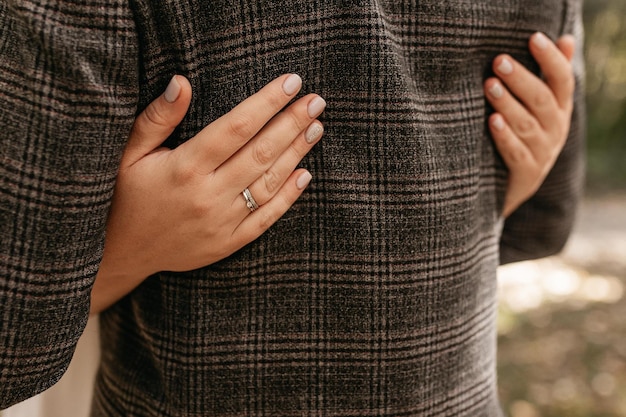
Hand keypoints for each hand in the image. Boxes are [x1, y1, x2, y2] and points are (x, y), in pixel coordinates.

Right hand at [91, 74, 324, 313]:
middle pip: (261, 151)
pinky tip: (305, 174)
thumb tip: (183, 81)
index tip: (292, 82)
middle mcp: (207, 194)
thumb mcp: (130, 153)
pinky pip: (265, 219)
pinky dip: (288, 197)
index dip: (267, 102)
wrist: (123, 253)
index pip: (237, 126)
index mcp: (185, 167)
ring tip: (316, 128)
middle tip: (316, 102)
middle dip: (292, 123)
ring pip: (268, 182)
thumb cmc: (127, 196)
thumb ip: (158, 117)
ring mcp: (221, 221)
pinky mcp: (228, 242)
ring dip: (296, 154)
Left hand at [485, 32, 574, 217]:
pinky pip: (516, 153)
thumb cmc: (524, 137)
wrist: (512, 188)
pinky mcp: (526, 174)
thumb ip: (550, 75)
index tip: (533, 38)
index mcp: (560, 110)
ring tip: (489, 86)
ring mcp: (543, 153)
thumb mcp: (539, 108)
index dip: (551, 59)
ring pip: (526, 125)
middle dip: (520, 78)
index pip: (562, 81)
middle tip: (498, 61)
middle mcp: (555, 130)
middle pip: (541, 100)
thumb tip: (565, 38)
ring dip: (507, 104)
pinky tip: (492, 121)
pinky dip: (504, 136)